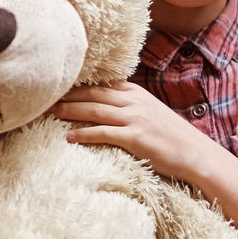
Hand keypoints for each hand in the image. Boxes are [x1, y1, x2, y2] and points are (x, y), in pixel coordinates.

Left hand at [48, 80, 213, 183]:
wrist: (195, 154)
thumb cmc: (171, 137)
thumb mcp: (150, 112)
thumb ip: (128, 105)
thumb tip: (104, 105)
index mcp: (135, 93)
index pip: (100, 84)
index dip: (75, 85)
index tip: (55, 87)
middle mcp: (133, 101)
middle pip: (92, 94)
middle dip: (65, 95)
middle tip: (42, 98)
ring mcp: (135, 118)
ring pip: (93, 110)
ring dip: (68, 111)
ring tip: (48, 113)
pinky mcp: (135, 137)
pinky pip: (103, 133)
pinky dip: (83, 134)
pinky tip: (68, 137)